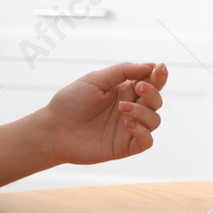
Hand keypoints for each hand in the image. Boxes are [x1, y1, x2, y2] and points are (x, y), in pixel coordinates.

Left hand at [42, 62, 167, 165]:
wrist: (53, 129)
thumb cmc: (71, 102)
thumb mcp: (96, 79)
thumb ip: (123, 71)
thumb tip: (150, 66)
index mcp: (124, 90)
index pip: (150, 82)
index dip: (159, 76)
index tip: (159, 68)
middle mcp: (130, 108)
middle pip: (156, 100)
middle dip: (153, 92)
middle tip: (138, 88)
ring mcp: (128, 128)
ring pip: (154, 120)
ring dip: (144, 112)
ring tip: (122, 108)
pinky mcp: (125, 146)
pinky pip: (147, 140)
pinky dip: (142, 131)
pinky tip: (126, 123)